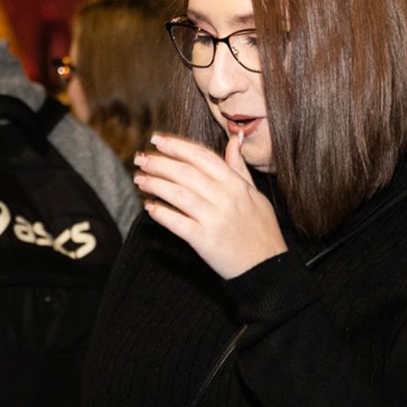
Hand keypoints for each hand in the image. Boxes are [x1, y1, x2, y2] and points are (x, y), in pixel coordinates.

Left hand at [133, 133, 288, 279]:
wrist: (267, 267)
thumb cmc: (260, 230)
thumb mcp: (255, 194)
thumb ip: (239, 168)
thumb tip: (235, 139)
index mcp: (236, 185)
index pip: (202, 156)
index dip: (177, 146)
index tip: (156, 139)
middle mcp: (225, 198)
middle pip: (185, 172)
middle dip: (159, 163)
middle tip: (140, 159)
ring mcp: (215, 219)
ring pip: (178, 194)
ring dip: (154, 184)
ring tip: (139, 179)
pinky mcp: (204, 240)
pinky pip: (176, 222)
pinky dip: (160, 213)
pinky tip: (149, 207)